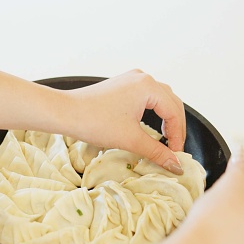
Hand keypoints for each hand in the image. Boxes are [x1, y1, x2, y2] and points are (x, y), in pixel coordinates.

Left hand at [62, 69, 185, 174]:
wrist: (65, 113)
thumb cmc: (95, 122)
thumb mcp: (131, 139)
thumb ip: (157, 152)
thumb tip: (176, 165)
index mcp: (148, 86)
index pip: (174, 112)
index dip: (179, 135)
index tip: (176, 155)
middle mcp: (142, 78)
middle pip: (170, 102)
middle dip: (175, 126)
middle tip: (175, 149)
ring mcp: (130, 80)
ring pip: (159, 98)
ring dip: (165, 118)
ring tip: (166, 139)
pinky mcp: (120, 86)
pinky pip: (145, 97)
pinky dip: (152, 112)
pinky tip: (150, 126)